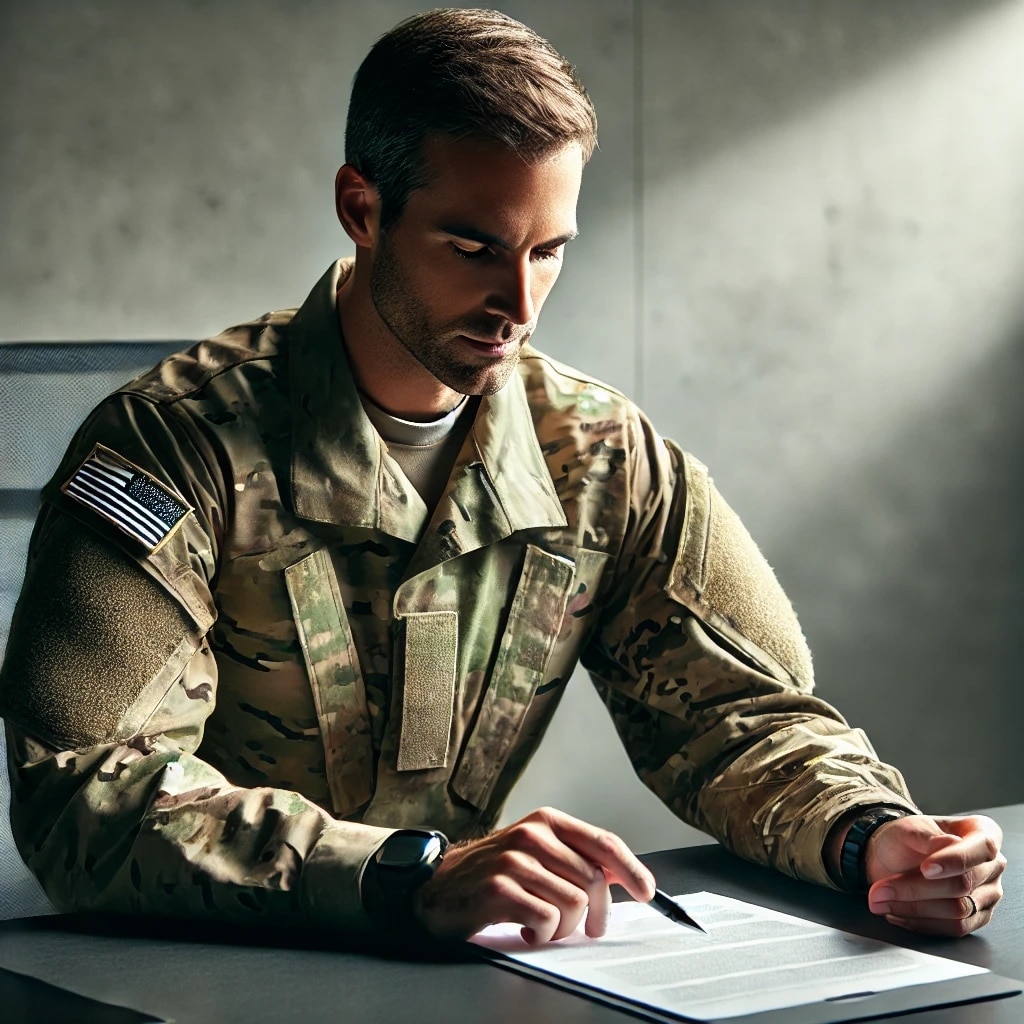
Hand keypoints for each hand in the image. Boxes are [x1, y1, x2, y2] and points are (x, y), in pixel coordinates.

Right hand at [412, 806, 654, 943]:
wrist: (439, 888)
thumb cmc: (493, 874)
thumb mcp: (536, 854)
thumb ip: (575, 857)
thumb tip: (623, 875)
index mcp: (546, 821)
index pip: (603, 842)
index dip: (631, 869)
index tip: (646, 891)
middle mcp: (532, 834)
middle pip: (593, 879)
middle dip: (595, 913)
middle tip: (587, 928)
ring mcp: (514, 860)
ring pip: (573, 903)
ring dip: (565, 927)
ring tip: (545, 925)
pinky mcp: (499, 888)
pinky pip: (547, 919)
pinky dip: (543, 934)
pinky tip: (528, 930)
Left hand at [865, 814, 1004, 935]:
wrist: (891, 859)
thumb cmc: (905, 839)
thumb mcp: (910, 828)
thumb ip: (930, 837)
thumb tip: (951, 844)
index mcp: (982, 833)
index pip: (981, 848)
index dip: (954, 860)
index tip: (925, 868)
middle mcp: (992, 865)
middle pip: (964, 884)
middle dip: (916, 887)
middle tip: (880, 889)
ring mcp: (987, 895)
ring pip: (958, 911)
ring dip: (914, 908)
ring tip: (880, 901)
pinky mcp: (976, 919)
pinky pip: (954, 929)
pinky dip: (921, 923)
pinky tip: (895, 913)